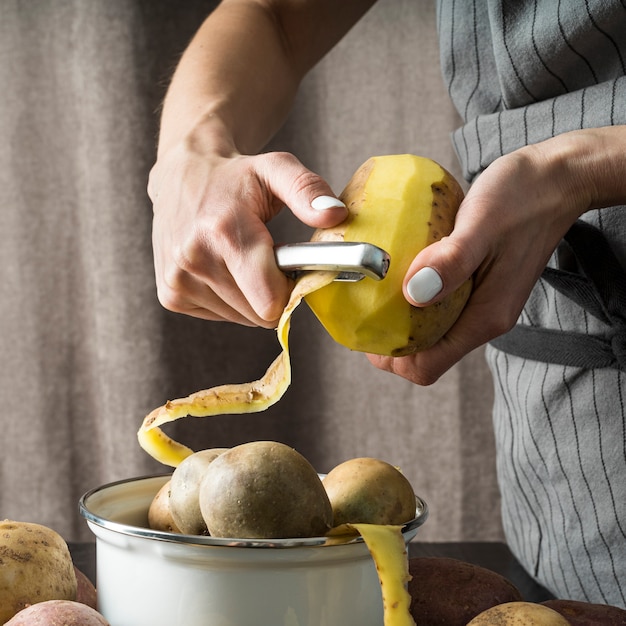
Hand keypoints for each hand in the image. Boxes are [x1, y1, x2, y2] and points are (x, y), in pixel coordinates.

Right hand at [149, 148, 346, 327]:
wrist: (180, 176)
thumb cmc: (234, 177)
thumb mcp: (276, 169)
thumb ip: (307, 190)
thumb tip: (336, 215)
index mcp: (223, 231)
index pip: (269, 301)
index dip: (289, 290)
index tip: (289, 268)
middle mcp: (194, 260)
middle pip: (259, 314)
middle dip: (271, 291)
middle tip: (266, 258)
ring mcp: (177, 281)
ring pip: (241, 318)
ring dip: (250, 296)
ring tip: (242, 259)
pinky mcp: (170, 296)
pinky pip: (221, 316)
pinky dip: (230, 298)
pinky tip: (223, 267)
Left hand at [368, 128, 624, 384]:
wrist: (557, 179)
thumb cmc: (523, 195)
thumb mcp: (482, 223)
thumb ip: (451, 260)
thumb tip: (413, 295)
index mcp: (485, 316)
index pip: (428, 366)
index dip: (391, 359)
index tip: (364, 330)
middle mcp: (483, 318)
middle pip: (425, 354)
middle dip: (388, 341)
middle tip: (360, 308)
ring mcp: (482, 304)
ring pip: (430, 332)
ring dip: (399, 320)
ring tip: (373, 291)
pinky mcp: (478, 286)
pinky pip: (438, 307)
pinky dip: (414, 299)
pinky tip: (399, 273)